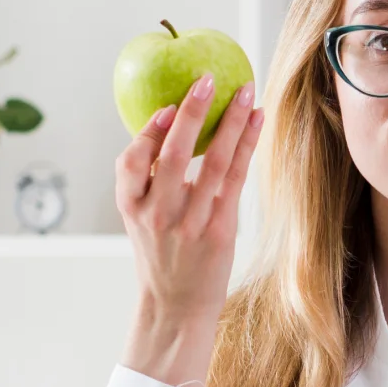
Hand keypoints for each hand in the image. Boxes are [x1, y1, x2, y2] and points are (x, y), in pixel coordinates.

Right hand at [116, 72, 263, 386]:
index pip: (130, 163)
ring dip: (231, 123)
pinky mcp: (219, 231)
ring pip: (213, 164)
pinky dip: (246, 147)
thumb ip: (150, 181)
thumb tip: (172, 126)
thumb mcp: (140, 220)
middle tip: (206, 79)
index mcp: (131, 208)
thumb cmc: (162, 255)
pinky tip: (256, 121)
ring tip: (246, 91)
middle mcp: (158, 215)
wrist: (176, 307)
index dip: (149, 132)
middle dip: (191, 113)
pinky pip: (235, 180)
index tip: (166, 106)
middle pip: (174, 156)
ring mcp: (190, 224)